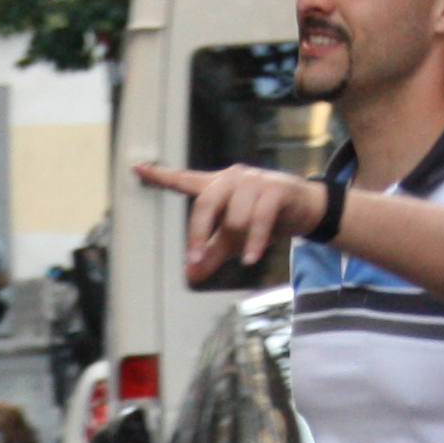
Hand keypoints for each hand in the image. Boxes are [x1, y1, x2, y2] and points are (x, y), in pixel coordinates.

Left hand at [134, 161, 324, 284]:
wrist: (306, 209)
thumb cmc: (265, 219)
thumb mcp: (233, 240)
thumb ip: (210, 253)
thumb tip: (190, 274)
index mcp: (216, 187)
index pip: (184, 179)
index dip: (160, 175)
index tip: (137, 168)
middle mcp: (231, 178)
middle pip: (205, 204)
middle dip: (199, 235)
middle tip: (195, 259)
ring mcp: (254, 181)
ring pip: (234, 217)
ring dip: (239, 241)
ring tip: (247, 253)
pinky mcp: (275, 188)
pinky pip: (259, 219)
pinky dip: (254, 242)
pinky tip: (250, 258)